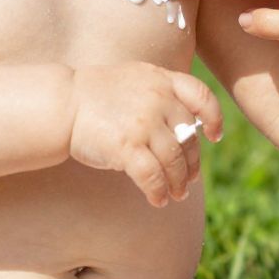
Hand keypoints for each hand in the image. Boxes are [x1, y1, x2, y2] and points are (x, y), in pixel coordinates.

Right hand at [68, 63, 222, 207]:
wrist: (64, 103)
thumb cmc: (98, 94)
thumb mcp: (136, 79)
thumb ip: (162, 93)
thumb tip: (188, 126)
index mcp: (162, 80)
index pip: (201, 96)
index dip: (214, 118)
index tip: (215, 136)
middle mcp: (158, 99)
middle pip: (188, 137)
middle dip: (191, 163)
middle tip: (189, 180)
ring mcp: (144, 123)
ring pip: (173, 160)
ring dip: (178, 182)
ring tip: (176, 194)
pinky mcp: (127, 146)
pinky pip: (153, 176)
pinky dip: (158, 191)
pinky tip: (158, 199)